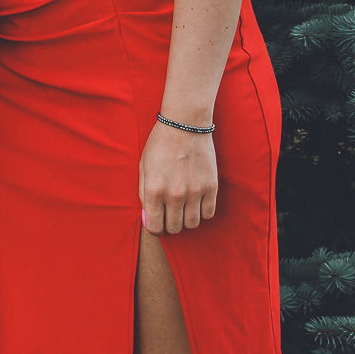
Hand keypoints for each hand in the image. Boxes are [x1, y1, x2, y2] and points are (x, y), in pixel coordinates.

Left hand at [138, 120, 216, 234]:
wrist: (184, 125)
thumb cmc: (160, 144)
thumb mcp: (143, 166)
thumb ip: (143, 193)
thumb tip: (148, 215)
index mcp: (153, 190)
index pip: (154, 227)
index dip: (155, 228)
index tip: (157, 223)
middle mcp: (174, 195)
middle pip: (174, 228)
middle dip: (170, 224)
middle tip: (170, 213)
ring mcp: (194, 192)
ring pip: (192, 224)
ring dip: (186, 219)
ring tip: (183, 207)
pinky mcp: (211, 187)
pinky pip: (208, 214)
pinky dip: (202, 211)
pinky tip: (196, 201)